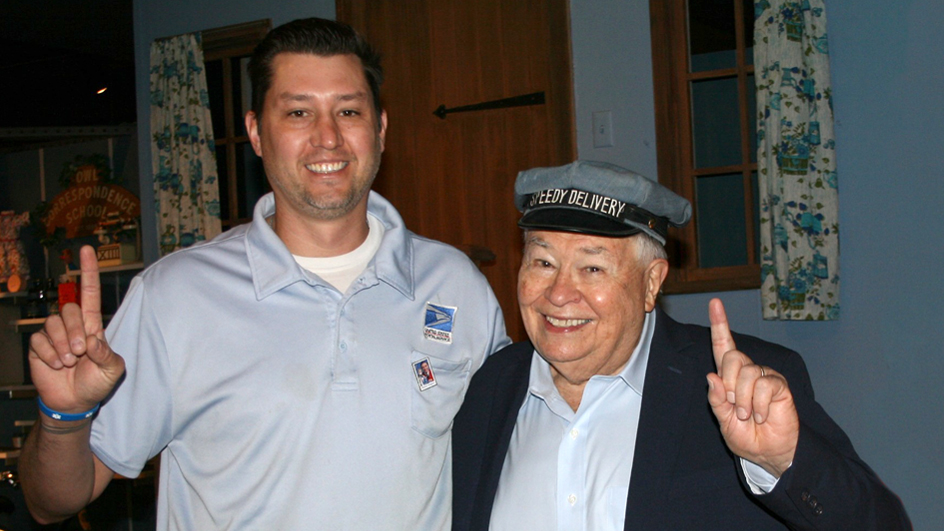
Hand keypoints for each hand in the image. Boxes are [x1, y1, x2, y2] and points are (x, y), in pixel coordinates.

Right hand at [28, 246, 124, 414]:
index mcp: (93, 325)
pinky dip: (49, 355)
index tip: (86, 249)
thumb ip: (107, 355)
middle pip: (69, 310)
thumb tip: (93, 340)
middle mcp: (73, 326)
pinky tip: (57, 365)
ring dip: (62, 345)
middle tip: (80, 353)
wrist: (75, 402)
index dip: (89, 271)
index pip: (90, 293)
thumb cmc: (97, 383)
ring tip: (69, 362)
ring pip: (52, 323)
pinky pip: (39, 340)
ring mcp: (55, 335)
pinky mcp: (39, 347)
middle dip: (74, 331)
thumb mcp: (113, 370)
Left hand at [706, 298, 798, 476]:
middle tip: (734, 407)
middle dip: (728, 384)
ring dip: (743, 400)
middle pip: (731, 357)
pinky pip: (763, 386)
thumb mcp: (723, 421)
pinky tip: (762, 416)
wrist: (769, 453)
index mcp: (729, 376)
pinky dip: (758, 405)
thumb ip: (716, 400)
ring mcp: (764, 376)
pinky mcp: (778, 385)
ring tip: (748, 415)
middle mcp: (747, 371)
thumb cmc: (745, 436)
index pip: (723, 346)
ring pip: (746, 373)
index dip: (719, 324)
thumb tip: (711, 376)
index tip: (715, 302)